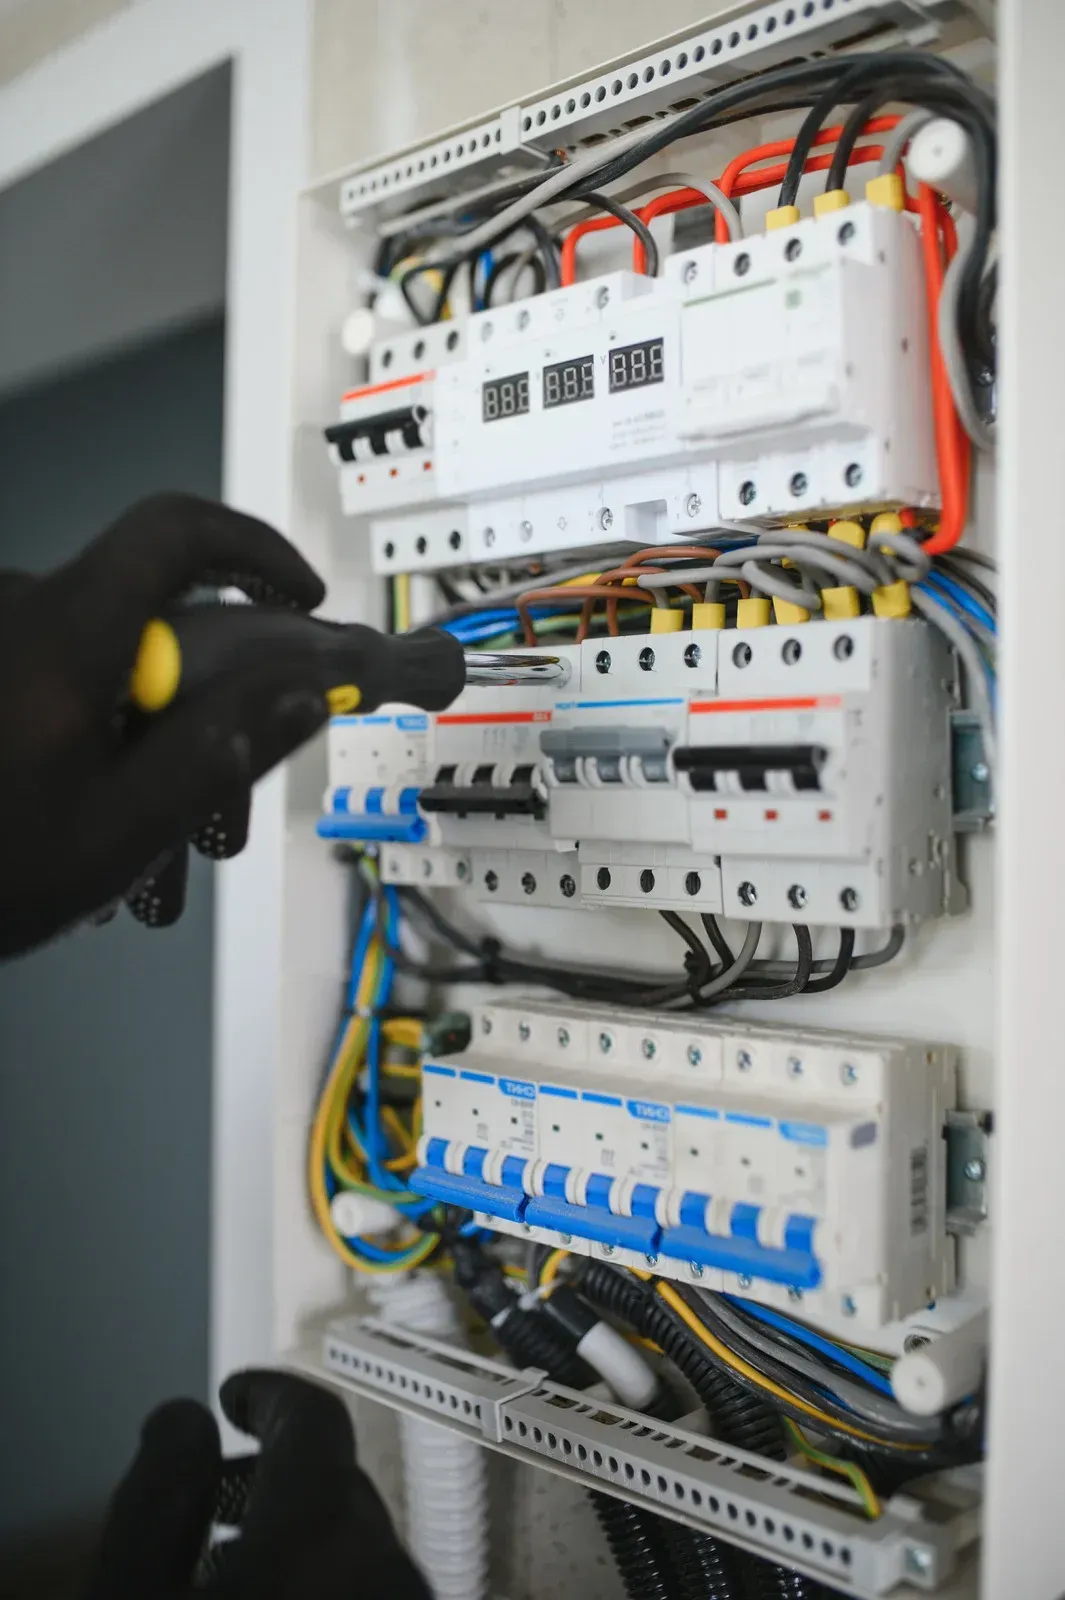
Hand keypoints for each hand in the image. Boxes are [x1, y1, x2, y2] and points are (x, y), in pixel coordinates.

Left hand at [0, 493, 328, 957]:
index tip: (300, 601)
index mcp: (66, 632)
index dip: (254, 552)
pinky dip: (99, 739)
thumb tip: (304, 689)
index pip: (177, 531)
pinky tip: (86, 822)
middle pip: (156, 620)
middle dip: (207, 704)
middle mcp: (22, 612)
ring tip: (144, 849)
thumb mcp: (121, 827)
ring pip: (111, 663)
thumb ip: (221, 748)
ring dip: (148, 742)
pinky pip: (62, 679)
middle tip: (221, 803)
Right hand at [81, 1369, 430, 1598]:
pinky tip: (275, 1599)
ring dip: (304, 1529)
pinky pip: (375, 1583)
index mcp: (317, 1533)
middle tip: (218, 1488)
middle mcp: (384, 1567)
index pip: (314, 1416)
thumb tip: (182, 1422)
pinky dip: (330, 1572)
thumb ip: (156, 1494)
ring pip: (361, 1540)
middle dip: (279, 1470)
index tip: (235, 1393)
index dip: (266, 1391)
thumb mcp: (128, 1593)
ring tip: (233, 1564)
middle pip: (340, 1480)